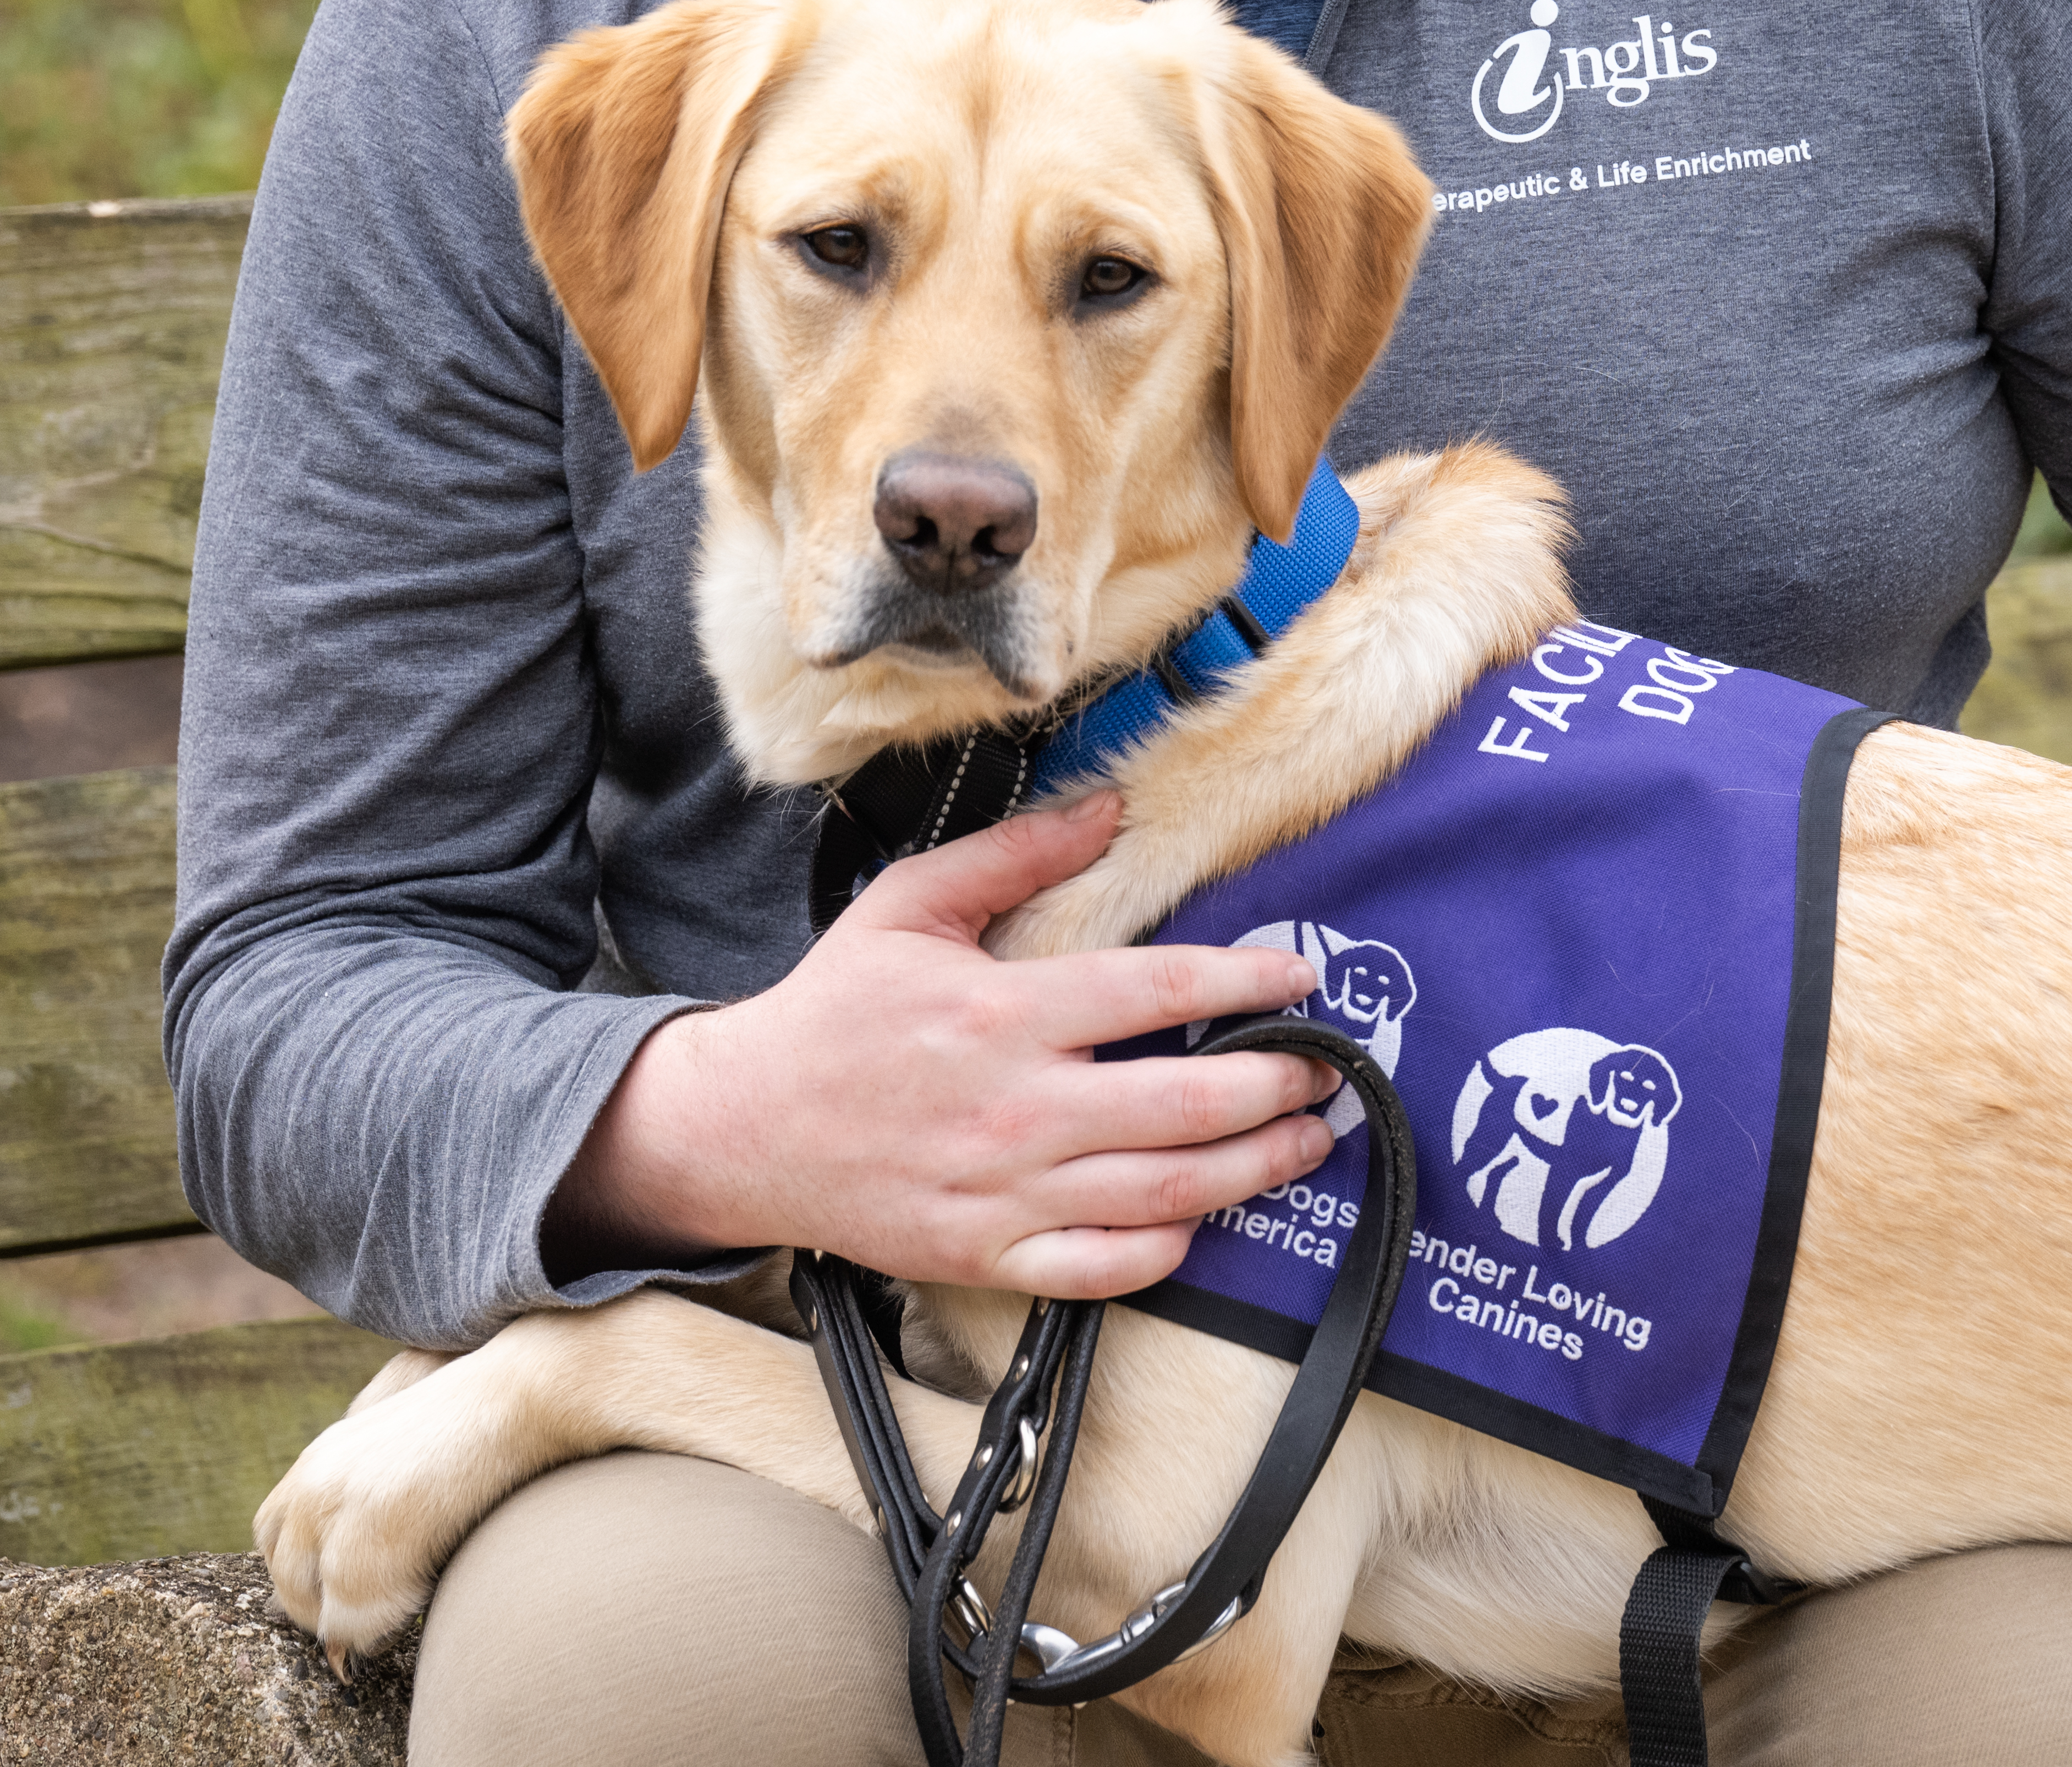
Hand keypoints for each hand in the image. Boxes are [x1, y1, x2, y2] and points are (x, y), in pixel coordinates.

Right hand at [546, 790, 1340, 1297]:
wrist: (743, 1129)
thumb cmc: (835, 1010)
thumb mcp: (911, 904)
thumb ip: (1014, 854)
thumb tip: (1108, 805)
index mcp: (1001, 1011)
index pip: (1156, 993)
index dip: (1244, 983)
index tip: (1298, 980)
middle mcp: (1014, 1105)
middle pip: (1186, 1105)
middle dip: (1278, 1088)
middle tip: (1328, 1072)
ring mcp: (1004, 1191)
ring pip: (1165, 1192)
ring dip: (1253, 1169)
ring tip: (1305, 1143)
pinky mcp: (987, 1255)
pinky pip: (1104, 1266)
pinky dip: (1168, 1249)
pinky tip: (1203, 1219)